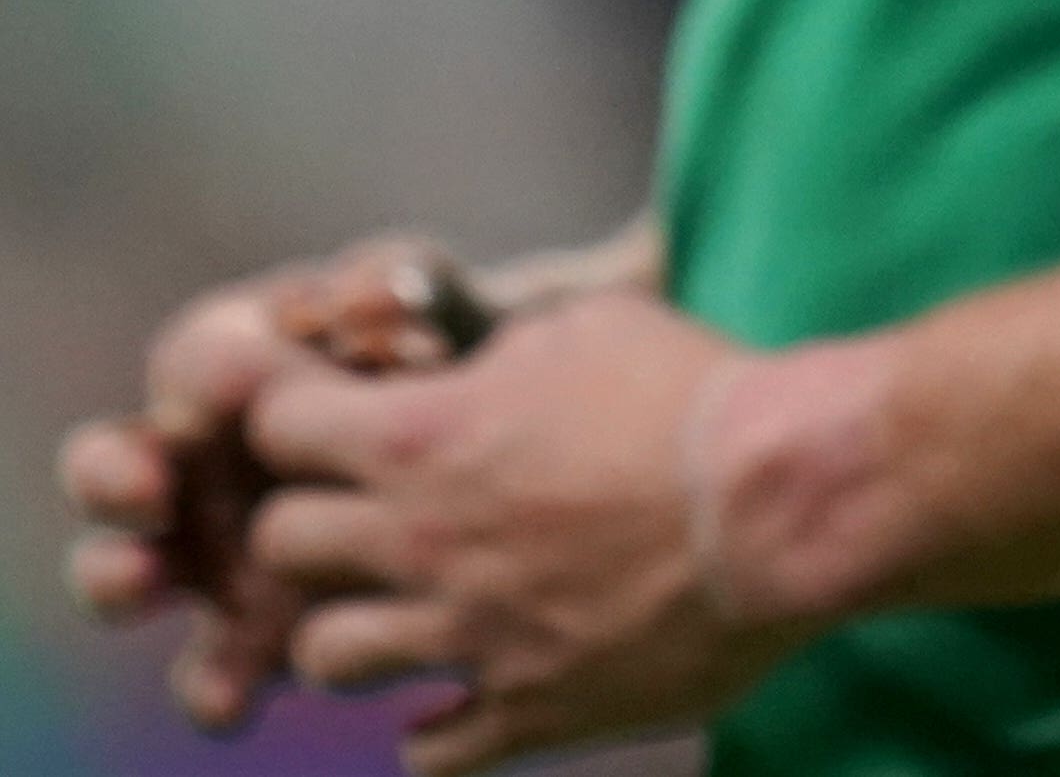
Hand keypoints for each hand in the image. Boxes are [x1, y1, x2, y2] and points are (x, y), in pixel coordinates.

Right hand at [61, 235, 485, 728]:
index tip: (233, 384)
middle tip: (146, 486)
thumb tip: (366, 293)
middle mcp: (203, 456)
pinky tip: (233, 699)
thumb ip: (411, 285)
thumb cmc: (472, 360)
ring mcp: (214, 550)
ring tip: (140, 577)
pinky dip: (210, 688)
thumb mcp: (455, 313)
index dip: (205, 373)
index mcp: (245, 359)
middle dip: (111, 476)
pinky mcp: (249, 636)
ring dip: (115, 575)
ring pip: (124, 569)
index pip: (195, 360)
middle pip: (112, 462)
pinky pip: (207, 673)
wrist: (524, 457)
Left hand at [239, 288, 821, 775]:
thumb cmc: (690, 396)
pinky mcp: (531, 709)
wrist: (782, 502)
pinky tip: (464, 700)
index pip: (277, 427)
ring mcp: (469, 635)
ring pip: (326, 658)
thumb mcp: (580, 327)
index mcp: (425, 436)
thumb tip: (467, 371)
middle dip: (306, 527)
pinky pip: (431, 753)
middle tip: (358, 522)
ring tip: (397, 618)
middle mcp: (423, 540)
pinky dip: (434, 731)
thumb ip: (495, 353)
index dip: (295, 420)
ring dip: (350, 633)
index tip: (328, 424)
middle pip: (280, 548)